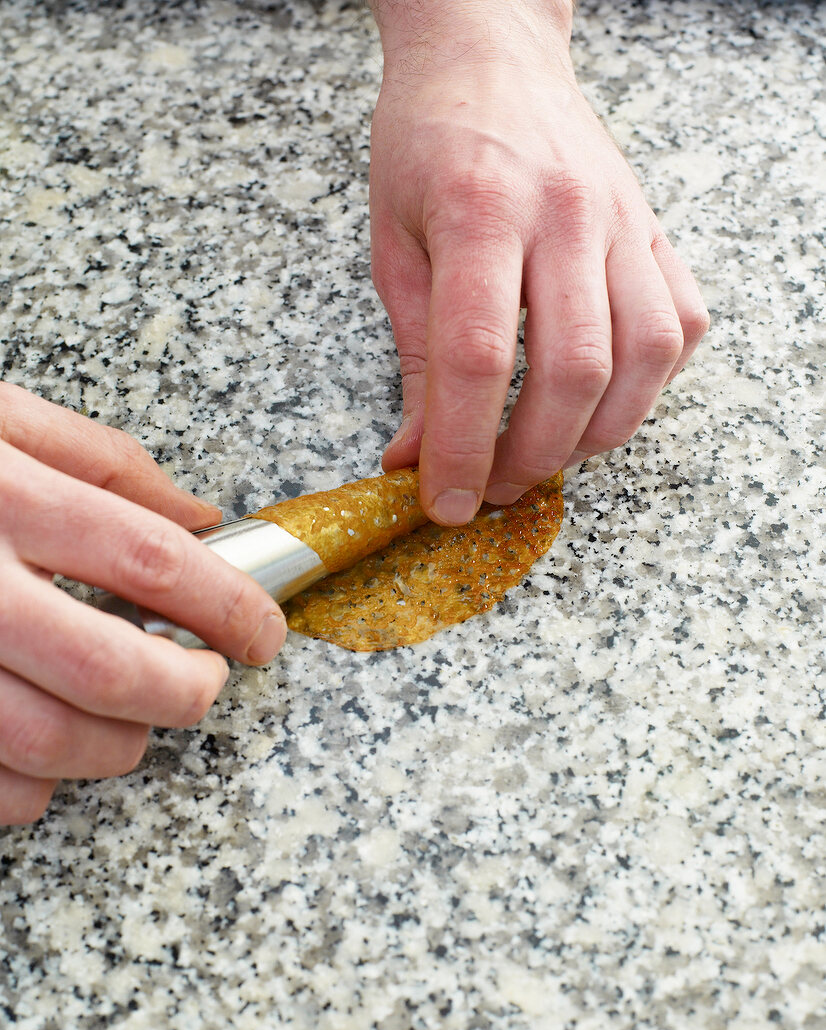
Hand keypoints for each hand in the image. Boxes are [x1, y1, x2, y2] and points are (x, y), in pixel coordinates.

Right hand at [0, 384, 285, 824]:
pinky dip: (32, 789)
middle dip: (185, 694)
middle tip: (204, 686)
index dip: (228, 606)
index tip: (263, 634)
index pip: (150, 558)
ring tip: (130, 724)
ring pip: (47, 745)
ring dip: (115, 749)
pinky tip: (42, 752)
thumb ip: (103, 460)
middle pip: (110, 669)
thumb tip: (202, 515)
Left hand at [369, 1, 708, 523]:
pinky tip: (602, 398)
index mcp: (479, 213)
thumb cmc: (428, 143)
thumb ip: (413, 359)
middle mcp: (563, 215)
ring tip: (546, 453)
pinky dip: (648, 383)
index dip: (462, 450)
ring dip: (596, 432)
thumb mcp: (394, 248)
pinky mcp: (652, 230)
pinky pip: (679, 323)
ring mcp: (620, 220)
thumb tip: (413, 457)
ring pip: (641, 356)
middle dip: (531, 456)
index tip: (445, 504)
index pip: (478, 360)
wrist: (489, 54)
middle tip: (494, 487)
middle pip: (573, 369)